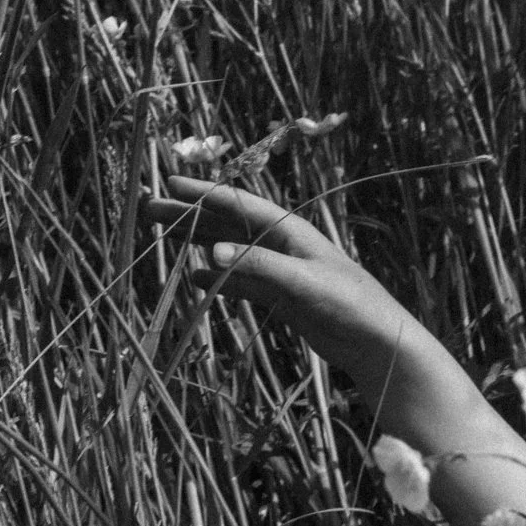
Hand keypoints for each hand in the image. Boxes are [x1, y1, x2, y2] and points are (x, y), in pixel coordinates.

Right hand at [151, 177, 450, 416]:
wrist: (376, 342)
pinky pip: (241, 282)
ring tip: (163, 237)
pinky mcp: (282, 297)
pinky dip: (216, 279)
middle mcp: (282, 245)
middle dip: (189, 216)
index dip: (203, 194)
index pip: (238, 205)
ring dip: (196, 243)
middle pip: (227, 224)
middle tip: (149, 210)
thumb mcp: (303, 282)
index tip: (168, 184)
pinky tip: (194, 279)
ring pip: (230, 251)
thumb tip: (209, 252)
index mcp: (289, 231)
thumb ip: (258, 266)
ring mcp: (281, 271)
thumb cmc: (349, 304)